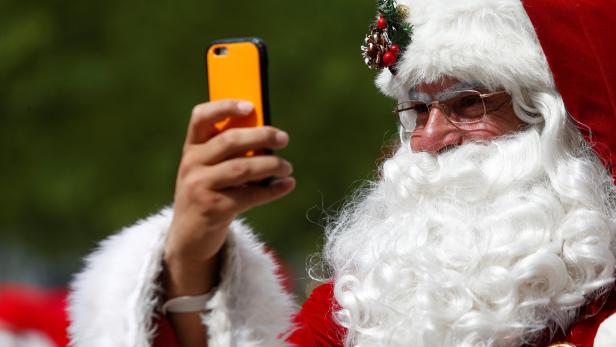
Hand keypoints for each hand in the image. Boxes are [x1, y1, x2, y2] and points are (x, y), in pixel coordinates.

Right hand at [164, 99, 294, 289]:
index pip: (201, 117)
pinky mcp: (214, 208)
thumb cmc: (206, 194)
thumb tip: (268, 136)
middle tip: (283, 138)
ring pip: (243, 168)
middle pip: (230, 140)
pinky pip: (250, 195)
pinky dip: (273, 190)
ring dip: (272, 165)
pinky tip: (287, 185)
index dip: (225, 107)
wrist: (188, 237)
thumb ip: (227, 152)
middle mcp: (192, 164)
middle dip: (262, 136)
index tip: (250, 106)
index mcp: (191, 149)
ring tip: (287, 167)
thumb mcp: (207, 170)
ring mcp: (200, 186)